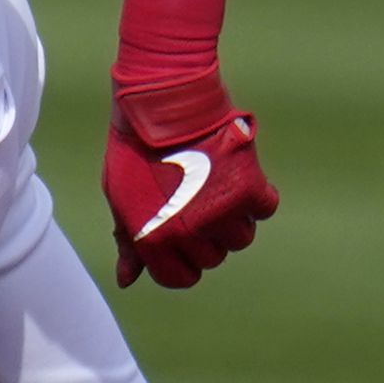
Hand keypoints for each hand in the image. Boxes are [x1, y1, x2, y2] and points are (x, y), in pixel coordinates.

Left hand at [102, 85, 277, 288]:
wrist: (161, 102)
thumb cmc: (135, 149)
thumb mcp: (120, 198)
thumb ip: (128, 242)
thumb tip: (127, 280)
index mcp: (157, 239)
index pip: (181, 278)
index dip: (180, 261)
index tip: (179, 238)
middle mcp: (192, 233)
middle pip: (213, 258)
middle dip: (204, 237)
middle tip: (194, 204)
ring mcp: (223, 212)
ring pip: (240, 238)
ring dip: (232, 220)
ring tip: (215, 190)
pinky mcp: (248, 187)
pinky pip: (264, 208)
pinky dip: (256, 198)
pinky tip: (239, 179)